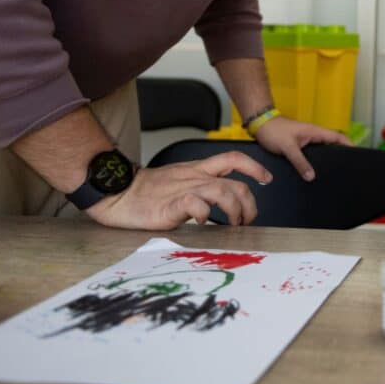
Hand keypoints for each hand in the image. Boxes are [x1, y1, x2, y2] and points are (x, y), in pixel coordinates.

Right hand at [86, 151, 272, 229]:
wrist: (117, 193)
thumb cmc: (148, 191)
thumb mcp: (180, 181)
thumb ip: (201, 187)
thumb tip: (224, 203)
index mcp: (197, 169)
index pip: (232, 159)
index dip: (254, 167)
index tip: (267, 179)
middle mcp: (194, 177)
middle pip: (235, 183)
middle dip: (250, 203)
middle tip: (248, 219)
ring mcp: (183, 189)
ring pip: (222, 191)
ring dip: (235, 210)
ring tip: (233, 224)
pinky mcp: (170, 205)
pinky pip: (195, 205)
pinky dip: (205, 214)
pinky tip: (203, 222)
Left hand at [253, 115, 350, 181]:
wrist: (260, 125)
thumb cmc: (275, 132)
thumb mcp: (288, 147)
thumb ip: (300, 162)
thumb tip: (311, 177)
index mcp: (315, 132)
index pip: (338, 136)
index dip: (349, 144)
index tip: (358, 155)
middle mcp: (313, 136)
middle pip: (332, 145)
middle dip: (340, 155)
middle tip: (346, 169)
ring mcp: (306, 141)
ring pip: (321, 151)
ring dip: (326, 159)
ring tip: (332, 174)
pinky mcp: (299, 146)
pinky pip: (311, 154)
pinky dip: (314, 162)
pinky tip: (313, 173)